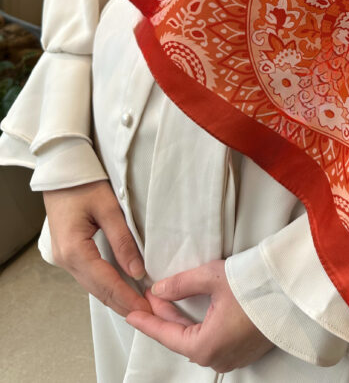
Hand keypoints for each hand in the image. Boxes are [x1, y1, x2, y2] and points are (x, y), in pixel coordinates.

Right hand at [43, 180, 150, 316]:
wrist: (62, 172)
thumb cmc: (84, 184)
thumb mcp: (109, 208)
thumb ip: (123, 240)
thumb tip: (138, 270)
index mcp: (74, 250)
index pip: (105, 283)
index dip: (127, 297)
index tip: (147, 309)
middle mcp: (65, 260)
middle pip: (98, 290)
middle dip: (123, 303)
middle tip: (149, 314)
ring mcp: (63, 258)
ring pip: (93, 286)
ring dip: (115, 296)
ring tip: (140, 306)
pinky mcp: (68, 253)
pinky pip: (89, 276)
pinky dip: (106, 285)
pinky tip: (122, 289)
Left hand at [126, 260, 273, 371]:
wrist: (294, 292)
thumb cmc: (255, 286)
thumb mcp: (212, 278)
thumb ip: (180, 285)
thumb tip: (158, 290)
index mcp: (206, 346)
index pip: (166, 335)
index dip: (147, 322)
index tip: (130, 314)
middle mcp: (218, 358)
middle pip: (181, 339)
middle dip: (164, 318)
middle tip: (150, 298)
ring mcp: (234, 357)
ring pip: (197, 341)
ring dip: (182, 321)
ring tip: (168, 300)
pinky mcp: (246, 350)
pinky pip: (213, 341)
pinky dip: (199, 326)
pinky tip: (194, 310)